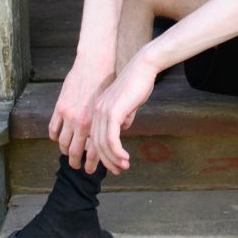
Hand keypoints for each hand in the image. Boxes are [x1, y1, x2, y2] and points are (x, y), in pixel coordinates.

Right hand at [49, 55, 116, 170]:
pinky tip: (59, 139)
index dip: (95, 163)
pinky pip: (53, 129)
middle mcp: (83, 122)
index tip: (94, 170)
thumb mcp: (118, 102)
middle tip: (79, 168)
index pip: (95, 151)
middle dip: (77, 163)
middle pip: (76, 152)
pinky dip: (55, 137)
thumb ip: (120, 118)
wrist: (96, 63)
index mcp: (99, 123)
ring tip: (68, 154)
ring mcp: (69, 115)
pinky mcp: (60, 107)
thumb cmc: (110, 82)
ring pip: (62, 143)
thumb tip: (122, 130)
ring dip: (65, 151)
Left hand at [89, 50, 157, 173]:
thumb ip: (123, 116)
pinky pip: (112, 139)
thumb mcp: (127, 103)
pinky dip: (117, 152)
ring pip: (103, 144)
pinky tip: (125, 158)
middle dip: (107, 160)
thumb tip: (123, 128)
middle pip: (96, 143)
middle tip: (118, 171)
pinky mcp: (113, 113)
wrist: (143, 67)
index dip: (103, 153)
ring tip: (124, 167)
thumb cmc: (138, 83)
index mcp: (98, 109)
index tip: (113, 164)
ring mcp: (103, 112)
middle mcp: (96, 112)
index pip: (95, 137)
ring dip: (113, 159)